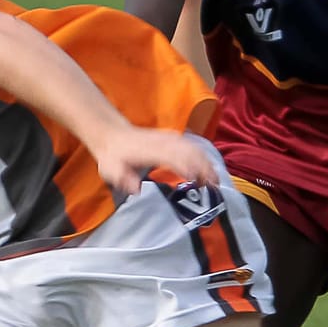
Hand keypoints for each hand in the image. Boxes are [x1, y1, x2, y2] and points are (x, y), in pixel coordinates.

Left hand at [93, 126, 216, 200]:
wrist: (114, 136)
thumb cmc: (114, 157)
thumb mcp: (111, 170)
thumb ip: (123, 179)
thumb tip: (136, 189)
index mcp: (150, 150)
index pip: (173, 157)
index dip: (187, 167)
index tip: (197, 181)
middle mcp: (163, 142)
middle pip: (190, 152)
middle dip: (204, 168)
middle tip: (214, 187)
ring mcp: (169, 138)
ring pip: (194, 148)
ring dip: (207, 163)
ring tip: (215, 181)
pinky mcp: (173, 138)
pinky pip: (192, 146)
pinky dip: (203, 157)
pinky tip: (209, 168)